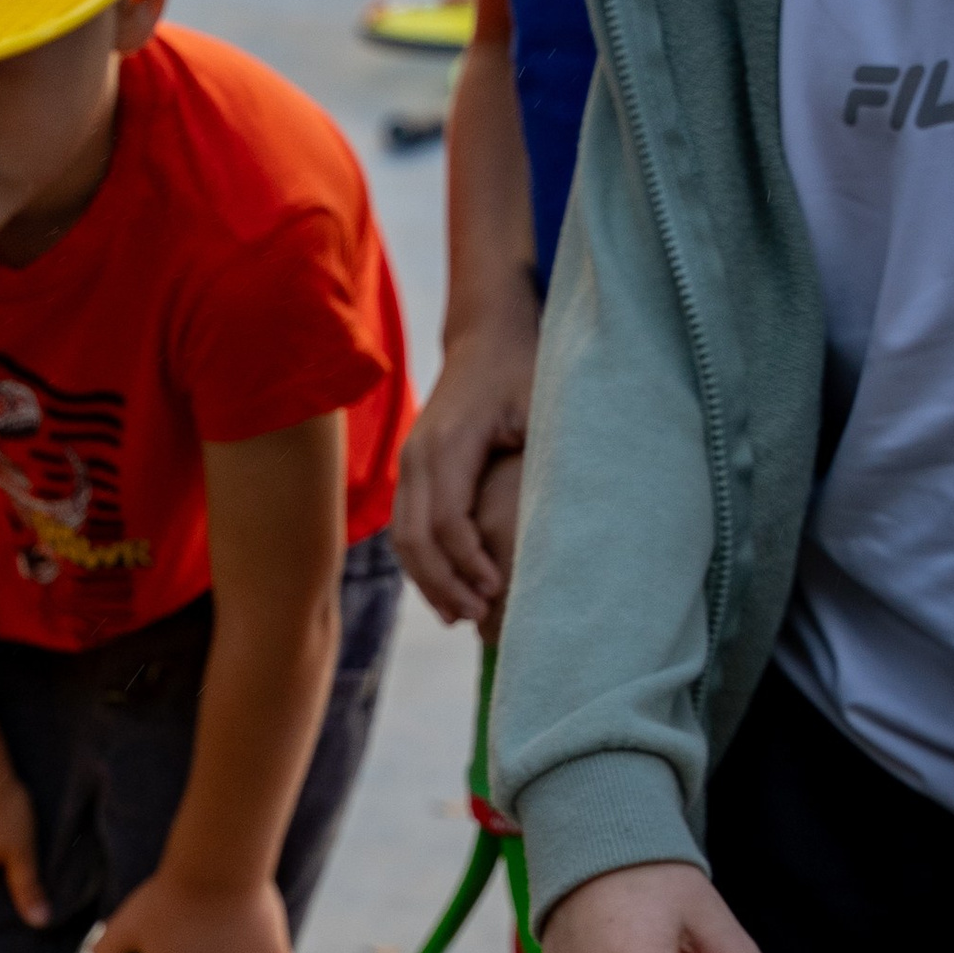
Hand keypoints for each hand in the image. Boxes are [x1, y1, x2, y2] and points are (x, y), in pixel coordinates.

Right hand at [394, 328, 533, 626]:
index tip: (498, 589)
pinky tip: (446, 591)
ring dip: (428, 582)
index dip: (468, 562)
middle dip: (444, 583)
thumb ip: (539, 460)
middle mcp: (417, 456)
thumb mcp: (543, 408)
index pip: (446, 520)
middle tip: (479, 617)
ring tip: (460, 616)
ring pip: (403, 540)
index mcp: (448, 443)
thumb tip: (551, 526)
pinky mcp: (412, 472)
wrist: (487, 335)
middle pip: (415, 539)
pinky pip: (405, 530)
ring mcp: (408, 464)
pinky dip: (421, 566)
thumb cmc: (524, 369)